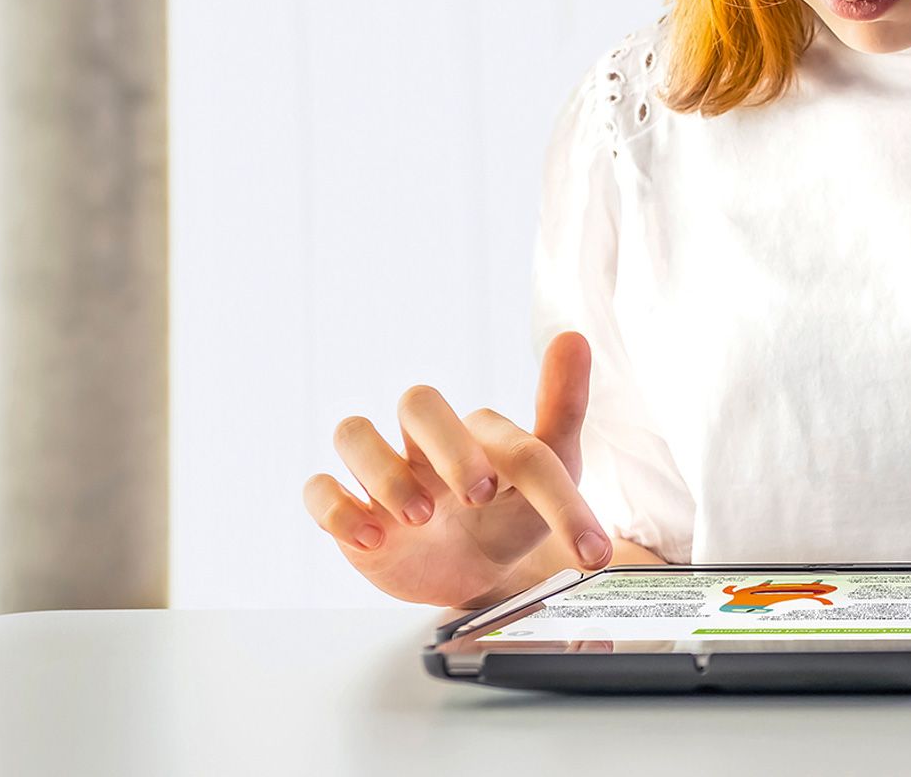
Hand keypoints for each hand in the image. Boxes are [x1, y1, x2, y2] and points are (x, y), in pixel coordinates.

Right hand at [302, 329, 613, 608]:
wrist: (472, 576)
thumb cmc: (512, 513)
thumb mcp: (553, 475)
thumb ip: (564, 410)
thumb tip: (574, 335)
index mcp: (480, 432)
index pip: (511, 439)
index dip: (551, 489)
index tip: (591, 548)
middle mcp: (428, 443)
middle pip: (418, 402)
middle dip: (448, 446)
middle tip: (480, 495)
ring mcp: (384, 474)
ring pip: (354, 434)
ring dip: (386, 475)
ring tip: (421, 517)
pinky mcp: (349, 512)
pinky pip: (319, 490)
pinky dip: (337, 510)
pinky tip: (370, 538)